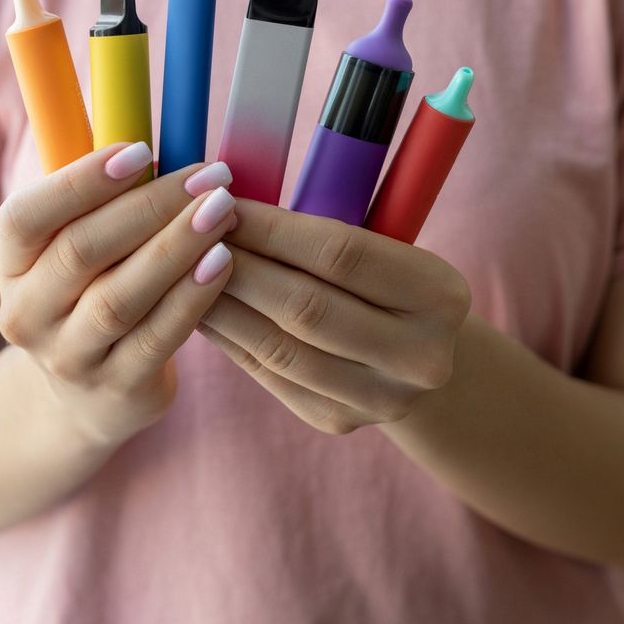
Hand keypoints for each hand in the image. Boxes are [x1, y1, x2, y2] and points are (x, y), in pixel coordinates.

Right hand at [0, 141, 236, 446]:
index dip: (81, 181)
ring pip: (119, 298)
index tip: (142, 150)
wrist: (87, 397)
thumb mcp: (78, 244)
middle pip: (81, 251)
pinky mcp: (116, 390)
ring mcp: (68, 357)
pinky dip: (192, 297)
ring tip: (222, 211)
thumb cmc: (95, 291)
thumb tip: (146, 123)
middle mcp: (26, 312)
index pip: (26, 217)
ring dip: (176, 248)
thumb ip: (103, 196)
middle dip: (150, 206)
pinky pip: (157, 338)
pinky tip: (224, 261)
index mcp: (10, 262)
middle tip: (208, 176)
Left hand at [198, 199, 471, 433]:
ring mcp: (380, 398)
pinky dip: (228, 338)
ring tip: (183, 271)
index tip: (224, 203)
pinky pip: (268, 375)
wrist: (422, 357)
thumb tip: (230, 202)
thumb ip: (326, 227)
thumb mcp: (386, 245)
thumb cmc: (388, 281)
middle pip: (307, 308)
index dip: (273, 229)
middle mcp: (420, 355)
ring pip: (280, 348)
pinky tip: (198, 308)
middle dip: (240, 267)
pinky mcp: (338, 421)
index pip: (341, 255)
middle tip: (190, 235)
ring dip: (222, 305)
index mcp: (440, 295)